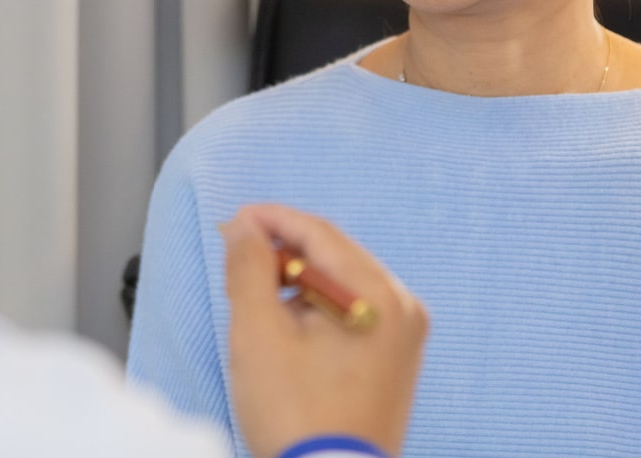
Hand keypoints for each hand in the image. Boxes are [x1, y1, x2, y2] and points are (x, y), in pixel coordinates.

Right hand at [223, 204, 427, 457]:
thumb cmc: (298, 419)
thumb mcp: (258, 333)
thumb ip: (249, 268)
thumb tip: (245, 228)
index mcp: (380, 296)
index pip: (322, 234)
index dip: (273, 221)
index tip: (237, 220)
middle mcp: (403, 309)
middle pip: (336, 256)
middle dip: (284, 253)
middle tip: (239, 257)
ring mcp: (403, 337)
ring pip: (343, 286)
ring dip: (298, 283)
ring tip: (257, 300)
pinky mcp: (394, 362)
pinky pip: (353, 314)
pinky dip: (318, 311)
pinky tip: (287, 325)